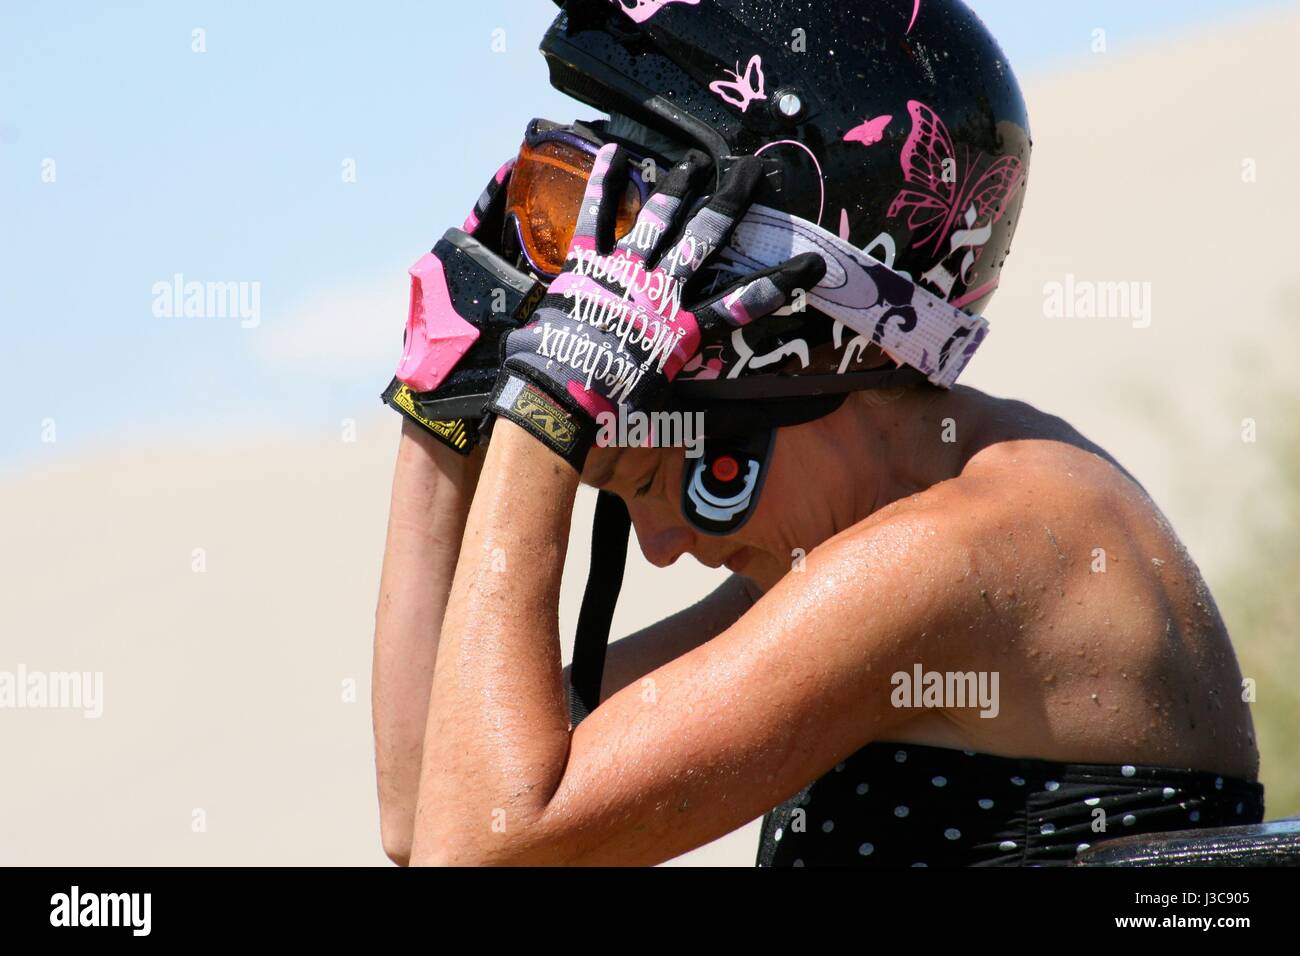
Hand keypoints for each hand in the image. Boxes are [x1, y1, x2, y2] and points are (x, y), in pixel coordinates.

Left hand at [486, 143, 825, 468]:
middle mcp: (659, 293)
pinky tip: (613, 151)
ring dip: (678, 187)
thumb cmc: (608, 412)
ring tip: (695, 161)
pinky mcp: (585, 268)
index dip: (779, 283)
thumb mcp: (655, 407)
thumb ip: (676, 396)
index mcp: (681, 330)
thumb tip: (695, 424)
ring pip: (657, 220)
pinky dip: (603, 185)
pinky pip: (595, 219)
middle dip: (730, 204)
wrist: (559, 399)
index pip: (742, 302)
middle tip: (752, 172)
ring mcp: (622, 274)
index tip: (813, 263)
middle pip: (704, 240)